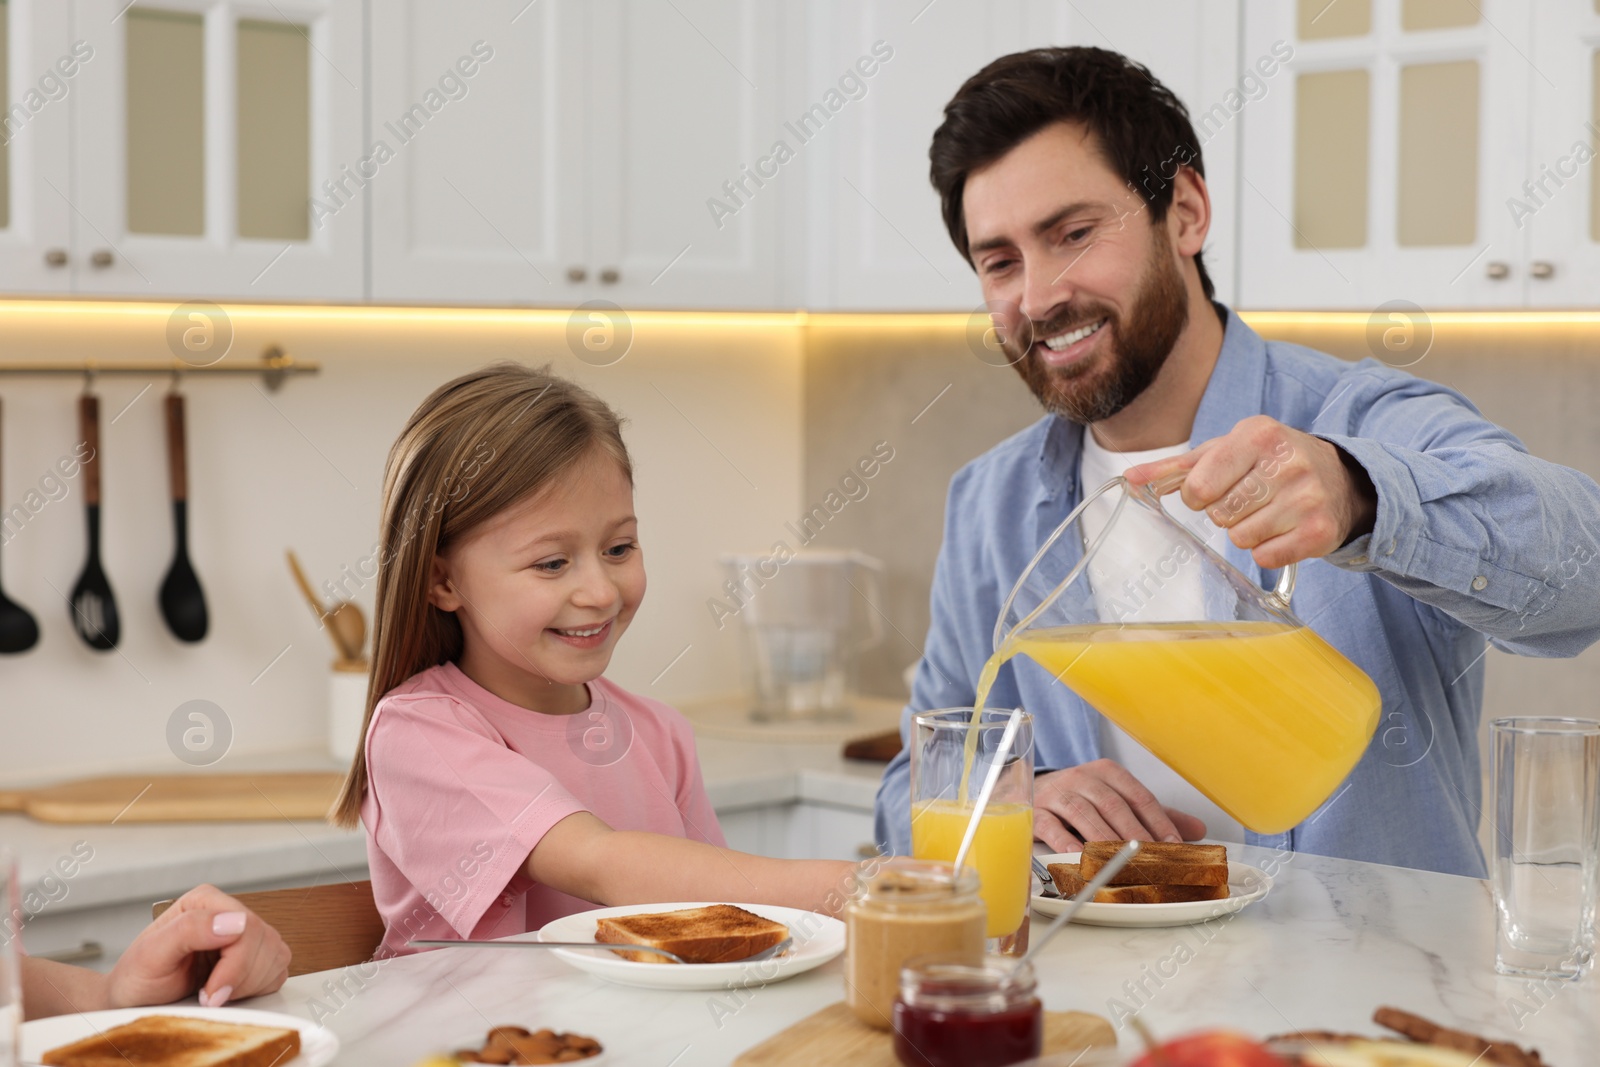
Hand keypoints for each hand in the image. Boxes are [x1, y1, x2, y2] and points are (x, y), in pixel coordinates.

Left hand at [104, 884, 289, 1010]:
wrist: (136, 1000)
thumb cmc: (138, 978)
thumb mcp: (151, 954)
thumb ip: (189, 930)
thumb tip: (232, 921)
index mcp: (206, 902)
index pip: (246, 926)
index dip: (235, 964)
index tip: (212, 993)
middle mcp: (229, 913)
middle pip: (264, 941)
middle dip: (239, 979)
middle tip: (209, 997)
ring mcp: (245, 935)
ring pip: (276, 955)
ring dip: (248, 985)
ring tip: (214, 993)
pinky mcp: (257, 957)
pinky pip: (278, 971)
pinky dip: (258, 988)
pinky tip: (229, 992)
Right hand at [1033, 759, 1205, 850]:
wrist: (1035, 790)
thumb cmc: (1082, 798)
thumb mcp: (1118, 799)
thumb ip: (1154, 814)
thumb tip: (1197, 830)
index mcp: (1108, 773)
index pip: (1138, 795)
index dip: (1157, 820)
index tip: (1173, 844)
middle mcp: (1082, 778)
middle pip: (1113, 804)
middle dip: (1134, 833)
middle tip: (1150, 857)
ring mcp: (1058, 793)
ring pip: (1084, 814)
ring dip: (1103, 839)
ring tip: (1120, 860)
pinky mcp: (1037, 811)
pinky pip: (1052, 826)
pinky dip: (1066, 842)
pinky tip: (1079, 857)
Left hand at [1123, 416, 1376, 570]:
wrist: (1340, 478)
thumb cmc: (1268, 462)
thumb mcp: (1224, 451)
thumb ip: (1174, 468)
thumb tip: (1128, 479)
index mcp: (1258, 434)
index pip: (1198, 486)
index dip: (1197, 495)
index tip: (1214, 488)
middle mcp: (1287, 462)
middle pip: (1219, 514)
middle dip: (1223, 512)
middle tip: (1246, 499)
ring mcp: (1307, 498)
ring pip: (1241, 538)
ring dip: (1245, 531)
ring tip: (1266, 511)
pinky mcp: (1319, 532)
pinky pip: (1265, 558)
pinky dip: (1266, 550)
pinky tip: (1281, 529)